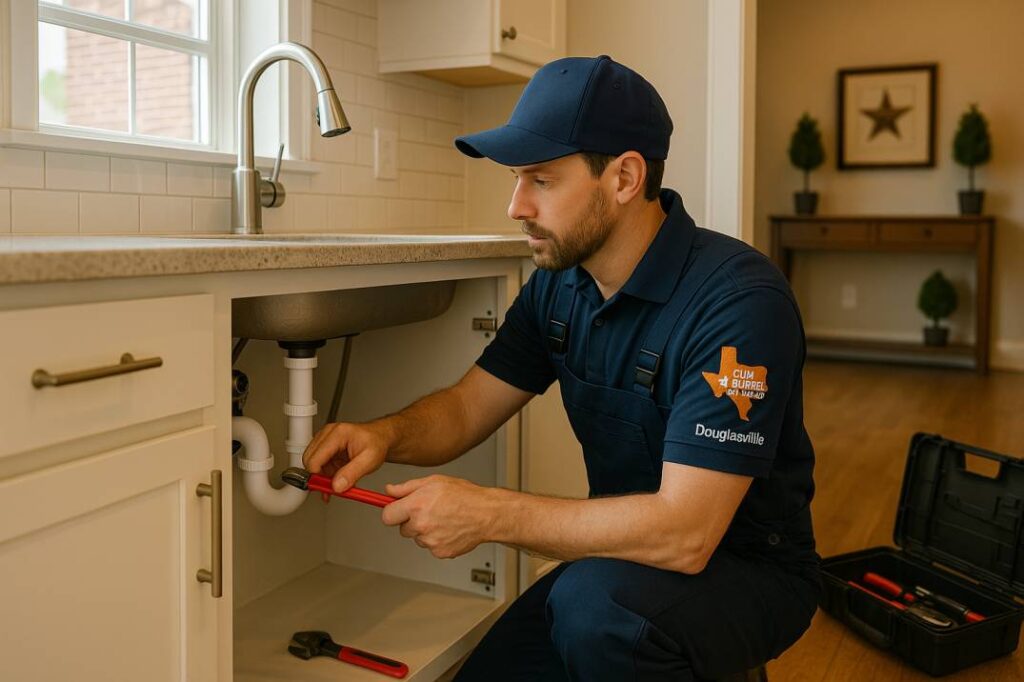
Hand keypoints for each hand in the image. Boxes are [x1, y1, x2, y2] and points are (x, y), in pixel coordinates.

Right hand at [302, 422, 389, 492]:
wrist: (380, 438)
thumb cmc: (376, 443)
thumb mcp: (370, 460)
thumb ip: (352, 474)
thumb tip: (337, 486)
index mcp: (337, 434)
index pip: (315, 458)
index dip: (317, 476)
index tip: (325, 488)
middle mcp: (328, 434)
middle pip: (309, 460)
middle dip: (319, 477)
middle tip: (332, 488)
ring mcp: (325, 440)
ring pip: (312, 463)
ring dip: (323, 477)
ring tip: (338, 483)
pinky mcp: (325, 447)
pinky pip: (318, 464)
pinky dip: (326, 474)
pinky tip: (336, 479)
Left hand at [381, 475, 498, 558]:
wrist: (487, 514)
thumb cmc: (464, 495)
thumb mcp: (434, 481)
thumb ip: (407, 487)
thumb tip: (389, 490)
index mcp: (417, 505)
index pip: (387, 516)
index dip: (391, 513)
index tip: (395, 511)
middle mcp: (421, 524)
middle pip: (402, 529)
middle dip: (411, 521)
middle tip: (429, 511)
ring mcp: (430, 541)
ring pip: (418, 538)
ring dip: (425, 531)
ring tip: (444, 518)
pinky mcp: (440, 552)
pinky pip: (431, 547)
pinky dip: (437, 540)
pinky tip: (449, 529)